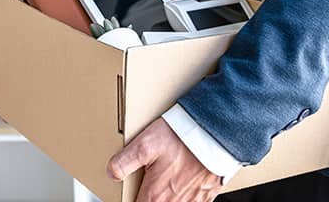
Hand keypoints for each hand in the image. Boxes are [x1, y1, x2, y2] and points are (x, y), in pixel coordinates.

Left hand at [107, 118, 222, 200]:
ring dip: (165, 198)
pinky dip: (184, 197)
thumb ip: (124, 161)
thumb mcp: (145, 144)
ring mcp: (192, 201)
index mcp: (155, 195)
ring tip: (164, 187)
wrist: (216, 134)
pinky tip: (182, 187)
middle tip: (147, 188)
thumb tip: (112, 173)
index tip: (133, 194)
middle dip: (149, 199)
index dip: (133, 201)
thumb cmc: (183, 138)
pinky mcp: (206, 195)